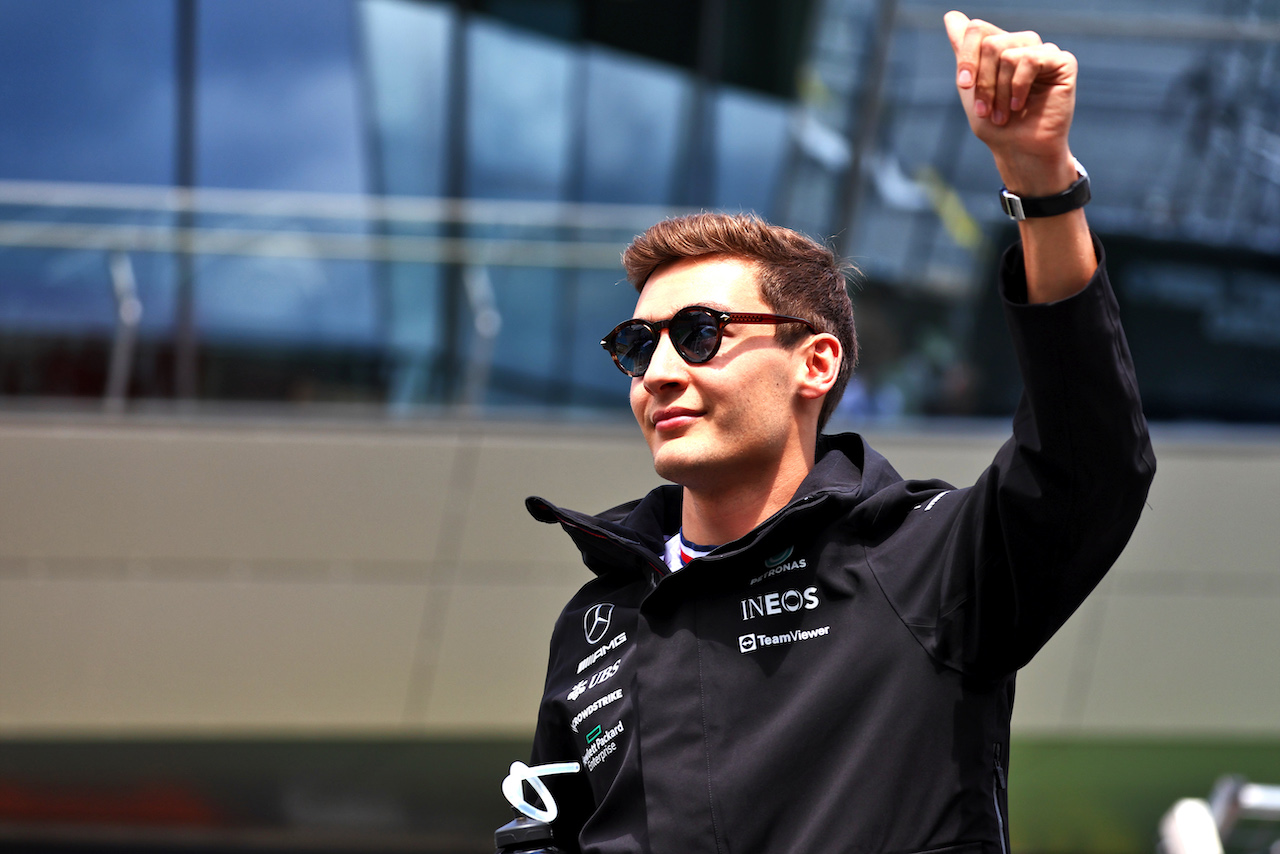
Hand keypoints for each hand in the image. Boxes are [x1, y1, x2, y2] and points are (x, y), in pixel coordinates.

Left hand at [944, 10, 1077, 195]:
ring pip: (1007, 52)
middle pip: (990, 42)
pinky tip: (1020, 105)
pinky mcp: (1062, 62)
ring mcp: (1043, 52)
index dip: (967, 58)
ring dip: (999, 90)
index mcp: (1001, 48)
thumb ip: (963, 51)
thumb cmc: (995, 125)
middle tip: (987, 110)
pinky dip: (1019, 86)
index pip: (977, 29)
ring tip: (1004, 114)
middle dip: (983, 82)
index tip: (964, 85)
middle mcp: (1022, 45)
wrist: (1018, 150)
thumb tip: (952, 15)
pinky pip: (1030, 58)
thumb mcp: (970, 87)